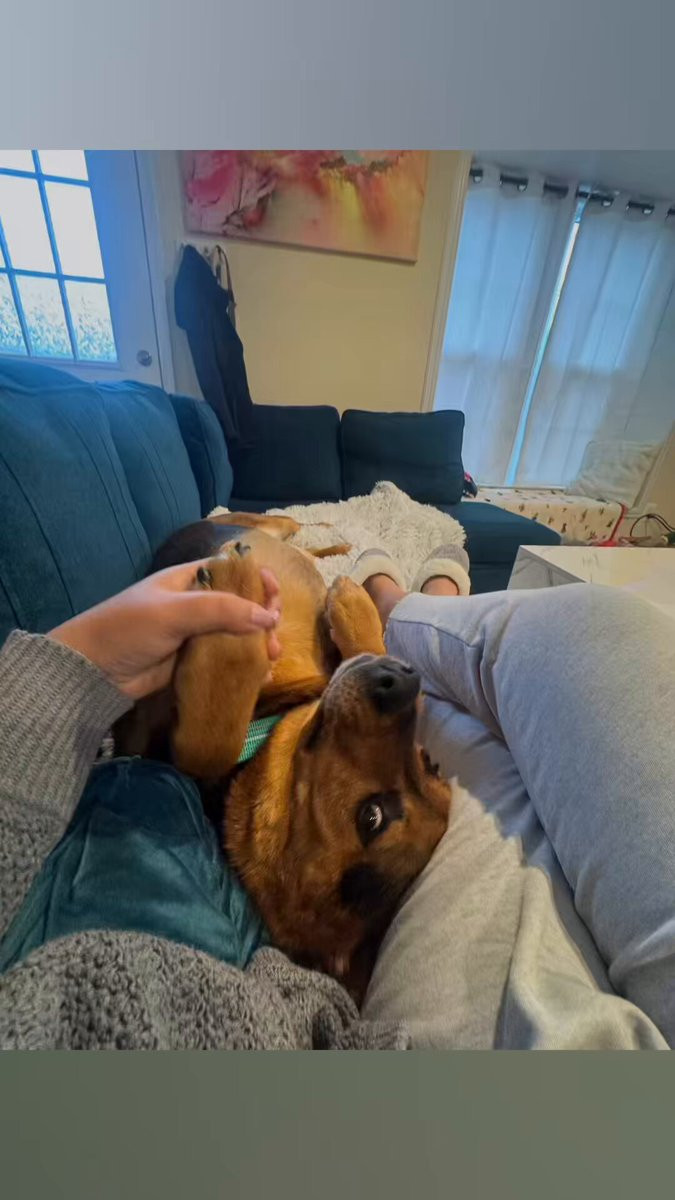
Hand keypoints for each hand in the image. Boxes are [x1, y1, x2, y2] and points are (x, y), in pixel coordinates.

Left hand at [48, 561, 280, 699]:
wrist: (94, 671)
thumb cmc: (129, 629)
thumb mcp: (174, 612)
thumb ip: (221, 611)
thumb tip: (268, 617)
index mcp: (190, 580)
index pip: (233, 571)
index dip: (257, 580)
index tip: (274, 594)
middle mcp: (197, 605)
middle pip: (243, 606)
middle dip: (264, 617)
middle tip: (274, 634)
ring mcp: (197, 636)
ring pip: (239, 636)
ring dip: (260, 645)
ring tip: (271, 658)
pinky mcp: (194, 663)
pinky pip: (227, 661)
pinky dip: (246, 666)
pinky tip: (261, 676)